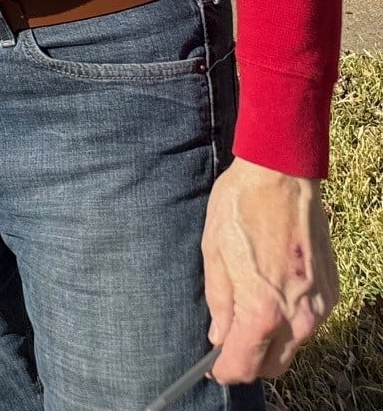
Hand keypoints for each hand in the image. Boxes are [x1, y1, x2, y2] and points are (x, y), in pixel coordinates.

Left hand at [202, 156, 336, 381]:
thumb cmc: (241, 206)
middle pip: (272, 366)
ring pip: (292, 347)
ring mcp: (319, 308)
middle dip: (249, 361)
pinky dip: (290, 320)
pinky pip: (308, 324)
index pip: (243, 366)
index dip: (223, 370)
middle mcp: (297, 318)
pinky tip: (275, 292)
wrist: (283, 174)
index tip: (213, 364)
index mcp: (262, 311)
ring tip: (251, 309)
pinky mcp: (331, 293)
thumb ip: (218, 301)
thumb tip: (220, 336)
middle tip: (229, 339)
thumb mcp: (213, 251)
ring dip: (271, 341)